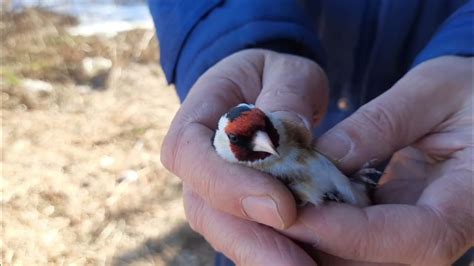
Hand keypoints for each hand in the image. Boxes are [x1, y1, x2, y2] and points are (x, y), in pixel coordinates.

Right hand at [161, 49, 327, 263]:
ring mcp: (213, 188)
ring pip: (224, 230)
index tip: (281, 207)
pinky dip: (274, 252)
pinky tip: (306, 263)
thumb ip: (287, 94)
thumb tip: (288, 130)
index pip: (190, 152)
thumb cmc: (278, 78)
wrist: (269, 92)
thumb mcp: (288, 72)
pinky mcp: (236, 208)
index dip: (226, 184)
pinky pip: (248, 235)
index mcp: (199, 113)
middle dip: (249, 241)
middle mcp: (198, 159)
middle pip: (204, 207)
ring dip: (262, 256)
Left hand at [280, 56, 473, 264]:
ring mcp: (423, 232)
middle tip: (263, 220)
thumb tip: (324, 156)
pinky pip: (359, 242)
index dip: (353, 233)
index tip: (296, 215)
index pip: (418, 236)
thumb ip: (383, 123)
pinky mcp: (401, 225)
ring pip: (365, 259)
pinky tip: (288, 208)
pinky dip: (322, 230)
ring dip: (313, 243)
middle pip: (382, 262)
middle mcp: (450, 228)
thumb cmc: (473, 92)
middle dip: (319, 246)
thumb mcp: (435, 91)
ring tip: (266, 214)